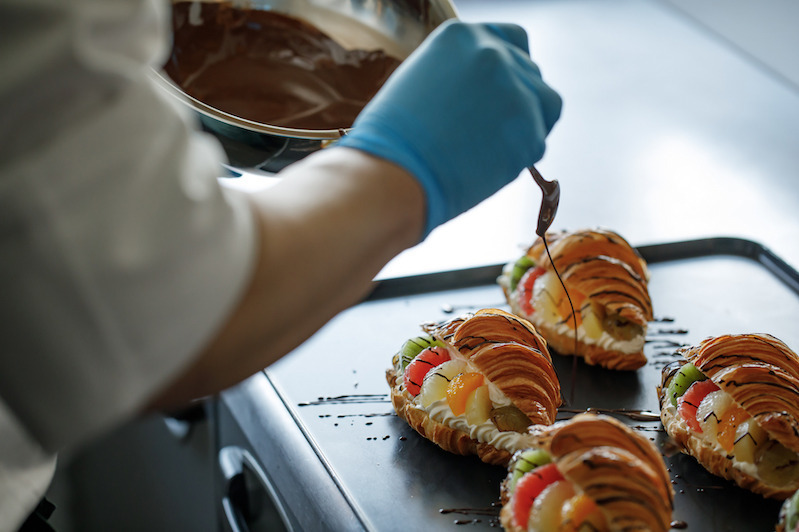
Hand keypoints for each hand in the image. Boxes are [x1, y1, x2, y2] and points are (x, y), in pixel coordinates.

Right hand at [336, 20, 561, 236]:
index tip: (502, 90)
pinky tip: (487, 164)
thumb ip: (458, 76)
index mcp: (462, 36)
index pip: (511, 39)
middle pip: (530, 72)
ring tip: (492, 148)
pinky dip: (518, 155)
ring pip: (545, 103)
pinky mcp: (530, 131)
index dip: (511, 67)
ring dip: (527, 123)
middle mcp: (493, 54)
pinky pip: (537, 141)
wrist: (393, 174)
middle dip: (517, 100)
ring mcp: (516, 91)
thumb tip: (480, 93)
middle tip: (490, 131)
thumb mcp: (420, 82)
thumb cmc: (391, 140)